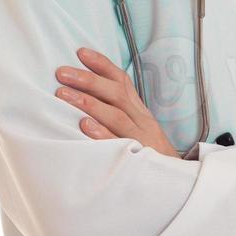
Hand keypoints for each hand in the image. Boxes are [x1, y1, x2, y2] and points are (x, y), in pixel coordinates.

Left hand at [54, 47, 179, 156]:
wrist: (174, 183)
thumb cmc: (148, 154)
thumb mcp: (137, 129)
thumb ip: (118, 112)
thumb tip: (87, 94)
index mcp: (139, 111)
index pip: (122, 81)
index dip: (102, 65)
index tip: (80, 52)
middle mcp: (142, 121)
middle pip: (116, 94)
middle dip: (88, 80)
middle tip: (61, 73)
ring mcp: (141, 139)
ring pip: (116, 116)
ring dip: (88, 103)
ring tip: (63, 94)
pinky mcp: (138, 160)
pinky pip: (118, 144)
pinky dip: (102, 134)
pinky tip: (84, 126)